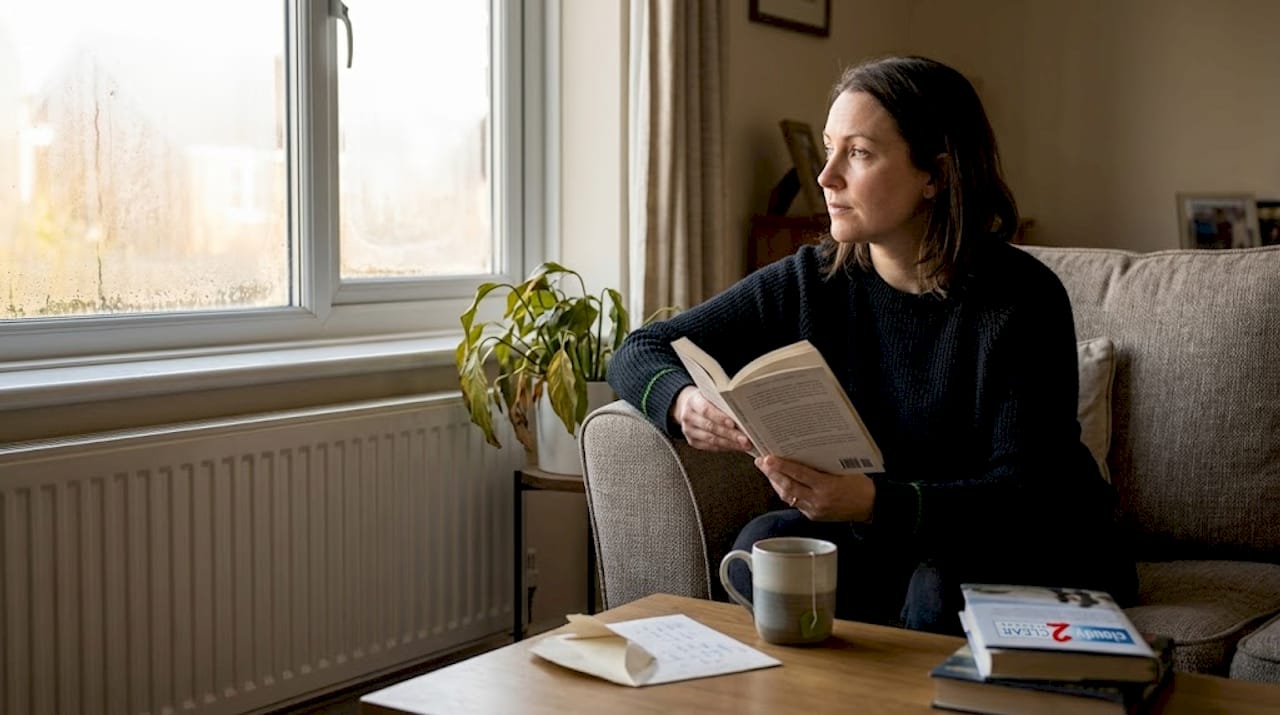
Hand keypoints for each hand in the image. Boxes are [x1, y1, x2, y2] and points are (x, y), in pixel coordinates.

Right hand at [671, 386, 753, 452]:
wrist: (689, 407)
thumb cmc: (706, 399)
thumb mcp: (711, 394)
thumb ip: (722, 401)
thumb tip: (742, 413)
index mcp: (693, 401)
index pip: (706, 410)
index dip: (719, 417)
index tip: (733, 424)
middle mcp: (689, 417)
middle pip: (710, 427)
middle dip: (730, 434)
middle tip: (744, 439)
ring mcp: (689, 431)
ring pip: (711, 440)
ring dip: (730, 443)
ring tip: (744, 444)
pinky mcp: (693, 442)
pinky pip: (711, 447)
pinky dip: (725, 447)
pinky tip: (736, 446)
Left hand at [755, 455, 875, 521]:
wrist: (872, 506)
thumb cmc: (860, 484)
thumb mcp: (843, 470)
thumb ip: (822, 466)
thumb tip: (800, 453)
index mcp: (827, 487)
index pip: (798, 474)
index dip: (781, 466)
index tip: (768, 458)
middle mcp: (818, 500)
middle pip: (787, 487)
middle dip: (771, 474)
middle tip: (760, 462)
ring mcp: (815, 510)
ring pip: (788, 496)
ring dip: (776, 483)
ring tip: (767, 470)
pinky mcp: (814, 516)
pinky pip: (795, 503)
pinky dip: (786, 492)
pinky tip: (781, 483)